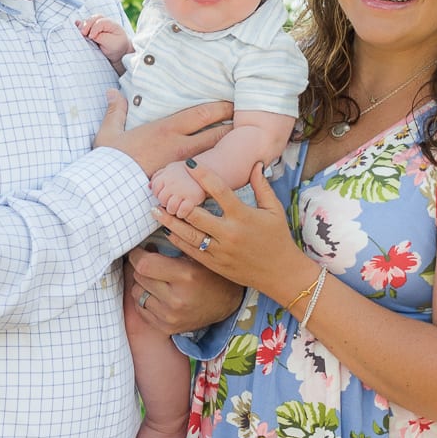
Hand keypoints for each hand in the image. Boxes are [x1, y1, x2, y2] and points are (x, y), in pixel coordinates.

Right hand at [76, 15, 132, 67]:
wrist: (119, 51)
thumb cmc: (117, 47)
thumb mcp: (112, 43)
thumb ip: (101, 38)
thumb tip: (90, 35)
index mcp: (112, 24)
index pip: (101, 22)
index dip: (95, 28)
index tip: (92, 37)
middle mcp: (104, 22)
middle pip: (94, 18)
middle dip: (87, 25)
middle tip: (83, 33)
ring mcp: (97, 24)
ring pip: (88, 21)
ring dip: (83, 26)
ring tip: (80, 33)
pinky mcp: (92, 29)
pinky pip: (85, 24)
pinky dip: (80, 24)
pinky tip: (76, 24)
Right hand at [94, 95, 232, 178]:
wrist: (110, 189)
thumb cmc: (111, 161)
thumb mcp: (109, 133)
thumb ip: (115, 111)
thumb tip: (111, 92)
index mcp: (167, 129)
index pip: (202, 114)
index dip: (220, 108)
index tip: (232, 104)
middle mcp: (180, 146)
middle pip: (216, 134)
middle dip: (232, 128)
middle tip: (247, 124)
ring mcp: (184, 167)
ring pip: (215, 156)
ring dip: (230, 151)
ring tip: (245, 147)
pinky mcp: (182, 185)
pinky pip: (206, 177)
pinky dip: (221, 173)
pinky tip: (232, 174)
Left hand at [127, 245, 244, 333]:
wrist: (228, 304)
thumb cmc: (212, 275)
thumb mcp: (197, 255)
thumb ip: (173, 246)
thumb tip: (146, 242)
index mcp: (185, 276)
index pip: (144, 264)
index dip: (137, 255)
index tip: (139, 250)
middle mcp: (176, 299)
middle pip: (139, 277)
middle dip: (141, 267)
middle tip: (150, 262)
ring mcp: (170, 316)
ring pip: (137, 293)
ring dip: (142, 283)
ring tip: (155, 279)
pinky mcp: (167, 327)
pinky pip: (141, 309)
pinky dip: (145, 299)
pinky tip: (156, 293)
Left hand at [150, 162, 205, 217]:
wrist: (207, 170)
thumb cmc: (186, 172)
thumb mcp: (171, 169)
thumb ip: (158, 176)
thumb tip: (148, 186)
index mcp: (166, 175)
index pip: (154, 189)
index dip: (159, 194)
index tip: (167, 194)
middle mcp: (173, 183)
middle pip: (162, 200)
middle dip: (166, 202)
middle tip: (173, 200)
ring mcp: (183, 191)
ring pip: (170, 208)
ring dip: (174, 210)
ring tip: (178, 206)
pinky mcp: (193, 199)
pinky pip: (182, 212)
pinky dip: (182, 213)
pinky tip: (185, 209)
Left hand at [153, 162, 305, 298]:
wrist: (281, 274)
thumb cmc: (279, 238)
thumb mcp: (275, 209)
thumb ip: (262, 186)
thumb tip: (256, 163)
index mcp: (243, 216)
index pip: (219, 190)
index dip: (202, 175)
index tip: (188, 163)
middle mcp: (229, 233)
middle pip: (196, 214)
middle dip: (177, 201)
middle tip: (161, 189)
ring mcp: (220, 251)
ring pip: (188, 235)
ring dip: (169, 222)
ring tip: (155, 210)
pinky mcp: (215, 265)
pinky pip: (191, 251)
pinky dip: (177, 240)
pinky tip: (167, 231)